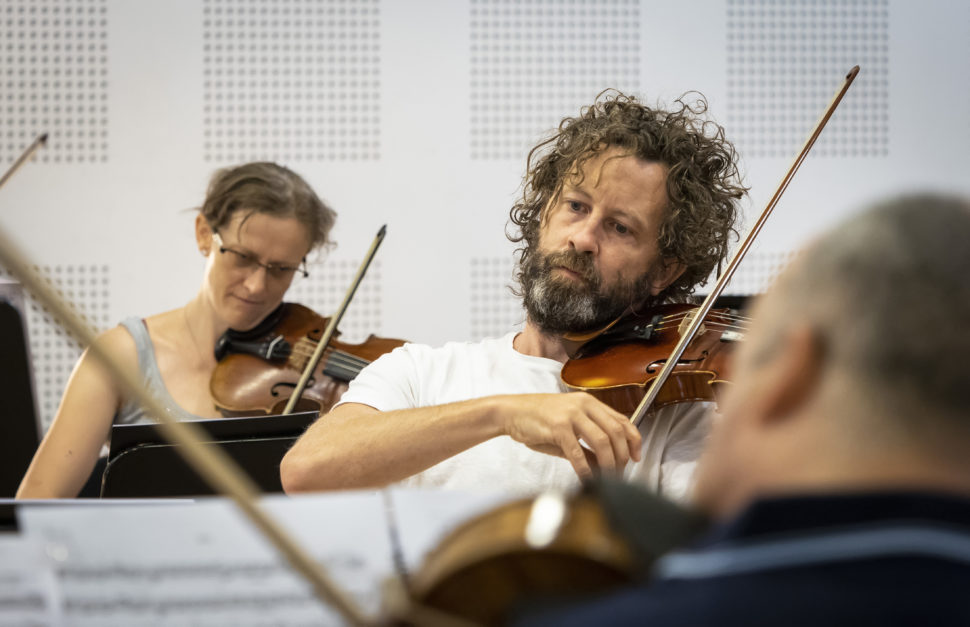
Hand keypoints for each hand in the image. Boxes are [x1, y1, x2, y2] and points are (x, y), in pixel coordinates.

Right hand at [500, 392, 640, 478]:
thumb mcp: (568, 428)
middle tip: (620, 473)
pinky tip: (586, 478)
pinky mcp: (557, 427)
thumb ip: (587, 445)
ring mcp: (570, 414)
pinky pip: (577, 452)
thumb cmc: (537, 420)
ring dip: (608, 464)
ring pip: (602, 441)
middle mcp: (583, 405)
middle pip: (616, 432)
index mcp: (589, 402)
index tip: (636, 457)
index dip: (634, 440)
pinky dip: (585, 469)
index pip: (622, 420)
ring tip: (607, 478)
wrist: (511, 412)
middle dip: (622, 456)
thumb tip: (605, 465)